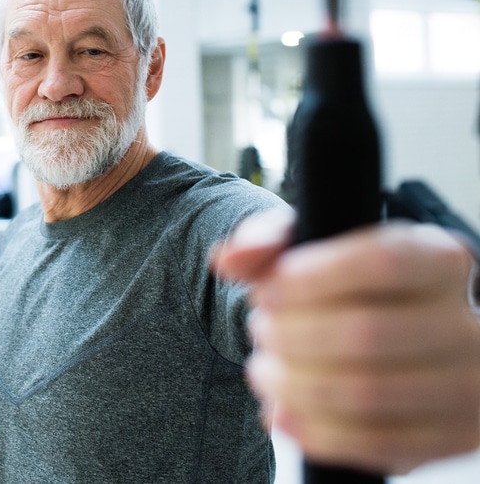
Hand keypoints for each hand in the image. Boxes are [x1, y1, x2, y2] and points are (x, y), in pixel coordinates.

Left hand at [212, 208, 479, 473]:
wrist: (378, 330)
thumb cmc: (336, 283)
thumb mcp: (305, 245)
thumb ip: (264, 240)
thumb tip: (230, 259)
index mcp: (439, 259)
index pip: (382, 263)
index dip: (311, 280)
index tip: (265, 293)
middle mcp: (468, 321)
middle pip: (368, 333)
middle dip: (292, 336)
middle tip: (259, 331)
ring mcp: (467, 385)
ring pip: (369, 394)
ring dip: (296, 385)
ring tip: (263, 370)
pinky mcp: (453, 436)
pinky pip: (379, 445)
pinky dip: (317, 433)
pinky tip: (281, 413)